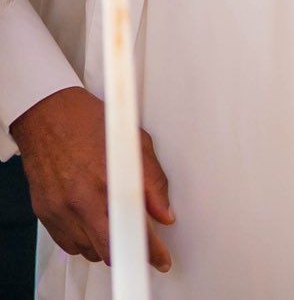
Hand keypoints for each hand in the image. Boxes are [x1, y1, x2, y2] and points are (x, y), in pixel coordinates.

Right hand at [10, 86, 175, 270]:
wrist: (48, 116)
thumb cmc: (90, 123)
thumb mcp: (136, 144)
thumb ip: (153, 183)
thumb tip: (165, 212)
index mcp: (105, 182)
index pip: (133, 229)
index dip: (150, 249)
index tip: (159, 258)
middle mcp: (80, 200)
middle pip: (108, 248)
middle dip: (129, 253)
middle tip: (142, 249)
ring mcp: (60, 209)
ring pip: (88, 249)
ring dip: (106, 245)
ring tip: (116, 227)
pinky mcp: (45, 213)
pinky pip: (67, 242)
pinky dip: (83, 240)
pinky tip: (93, 224)